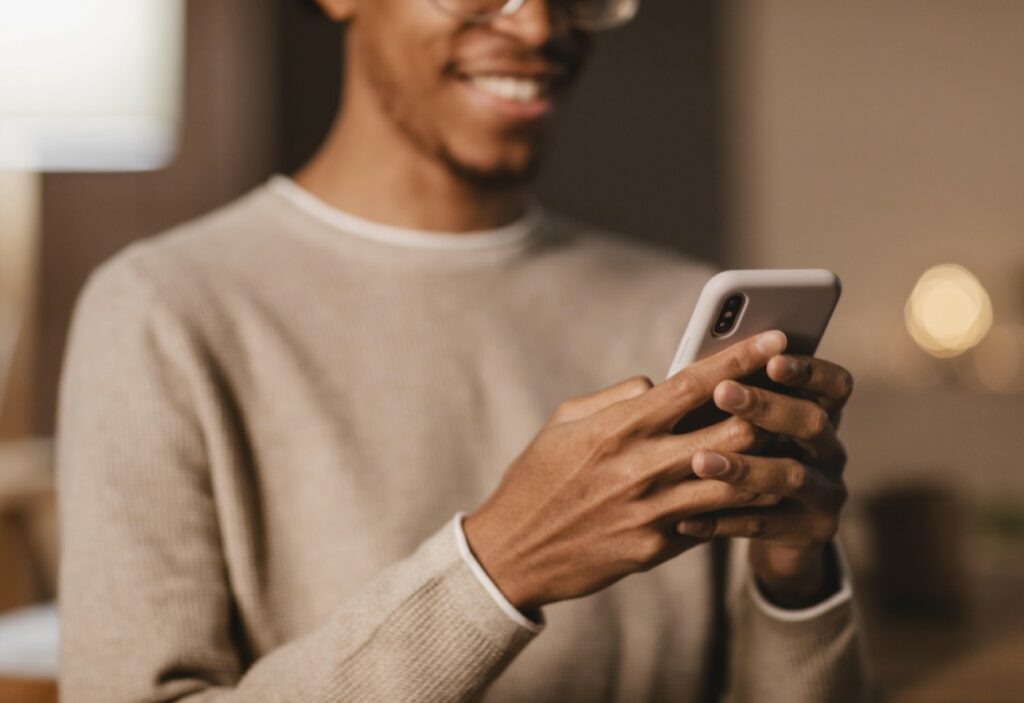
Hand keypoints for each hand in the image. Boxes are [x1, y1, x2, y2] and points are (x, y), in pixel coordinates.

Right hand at [463, 331, 787, 612]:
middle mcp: (642, 466)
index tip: (778, 339)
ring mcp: (653, 511)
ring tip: (790, 442)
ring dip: (768, 458)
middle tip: (793, 395)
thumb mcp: (564, 422)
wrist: (512, 553)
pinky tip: (758, 488)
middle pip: (734, 430)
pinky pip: (713, 519)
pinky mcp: (657, 547)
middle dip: (770, 408)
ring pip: (738, 479)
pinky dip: (738, 501)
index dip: (742, 358)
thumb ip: (618, 397)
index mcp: (619, 427)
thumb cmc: (537, 478)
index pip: (695, 383)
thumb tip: (661, 383)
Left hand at [677, 354, 853, 606]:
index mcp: (820, 414)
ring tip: (699, 461)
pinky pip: (764, 525)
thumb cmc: (751, 459)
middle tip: (722, 393)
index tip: (772, 359)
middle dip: (767, 406)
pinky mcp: (811, 532)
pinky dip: (722, 521)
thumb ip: (733, 400)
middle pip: (812, 422)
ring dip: (744, 466)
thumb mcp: (749, 427)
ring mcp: (826, 493)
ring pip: (790, 476)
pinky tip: (685, 520)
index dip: (808, 370)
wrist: (779, 536)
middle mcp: (830, 451)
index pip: (833, 384)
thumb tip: (693, 365)